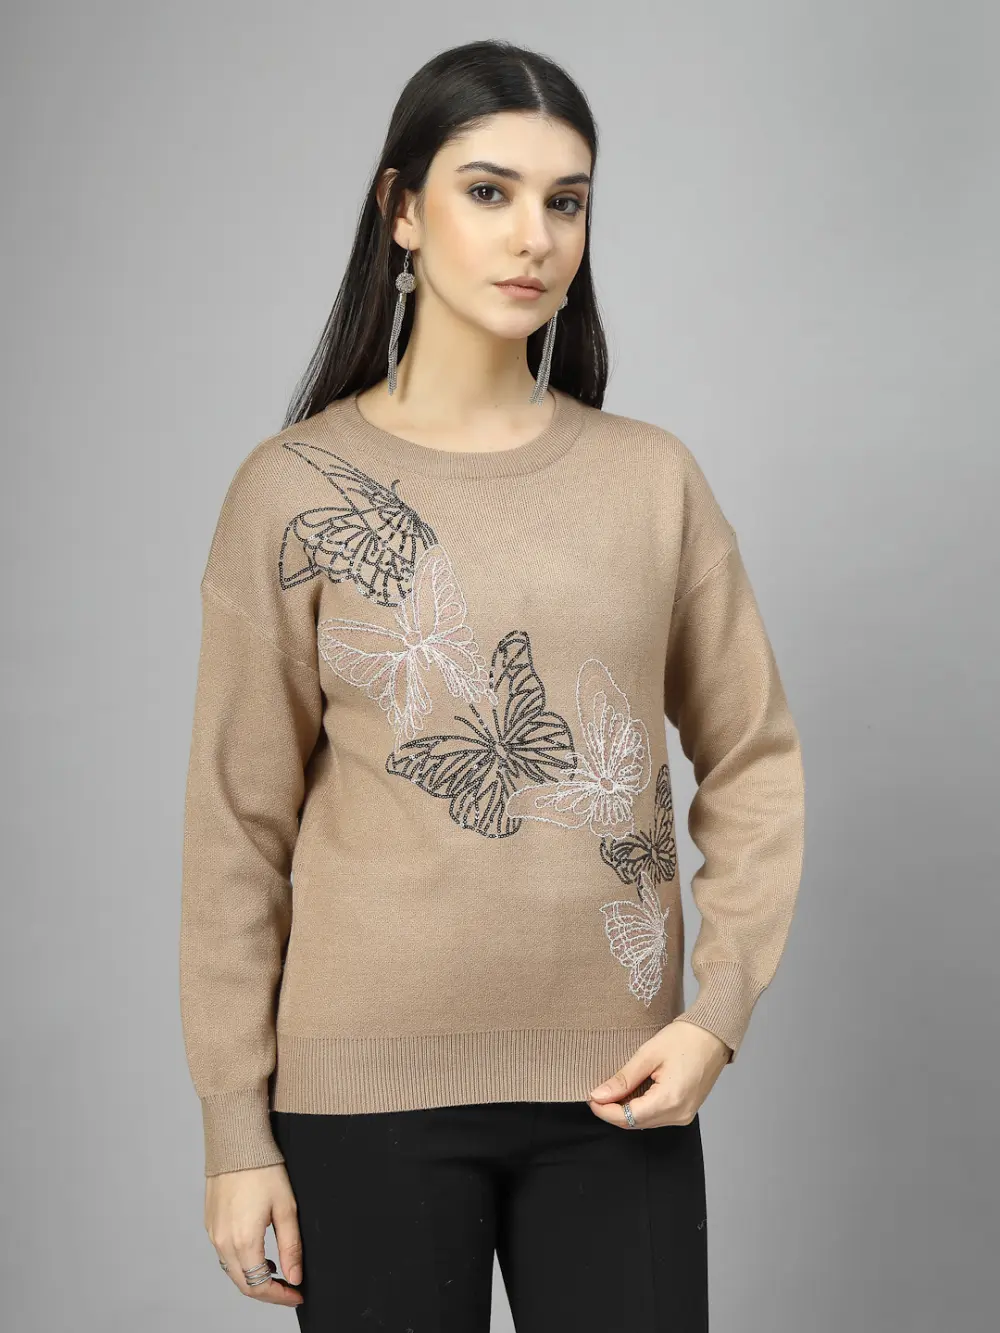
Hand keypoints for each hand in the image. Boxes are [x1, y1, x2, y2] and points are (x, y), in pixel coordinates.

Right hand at [205, 1162, 303, 1306]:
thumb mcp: (286, 1208)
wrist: (236, 1143)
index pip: (259, 1285)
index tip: (297, 1294)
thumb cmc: (263, 1170)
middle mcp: (223, 1242)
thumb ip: (291, 1247)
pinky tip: (258, 1252)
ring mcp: (213, 1234)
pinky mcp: (210, 1224)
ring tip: (277, 1271)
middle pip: (244, 1283)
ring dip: (254, 1277)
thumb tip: (295, 1277)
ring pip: (233, 1270)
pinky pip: (224, 1254)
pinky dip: (242, 1261)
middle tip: (289, 1288)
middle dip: (268, 1291)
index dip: (280, 1296)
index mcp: (243, 1241)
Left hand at [587, 1019, 731, 1128]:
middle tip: (597, 1092)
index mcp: (670, 1100)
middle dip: (613, 1111)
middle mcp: (679, 1114)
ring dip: (626, 1110)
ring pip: (645, 1122)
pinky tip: (632, 1092)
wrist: (714, 1035)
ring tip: (613, 1090)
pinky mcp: (686, 1111)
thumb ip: (623, 1079)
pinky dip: (641, 1108)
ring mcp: (685, 1115)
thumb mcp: (648, 1054)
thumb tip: (599, 1095)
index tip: (590, 1097)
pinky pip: (657, 1116)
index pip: (628, 1117)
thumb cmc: (685, 1039)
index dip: (605, 1111)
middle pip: (636, 1123)